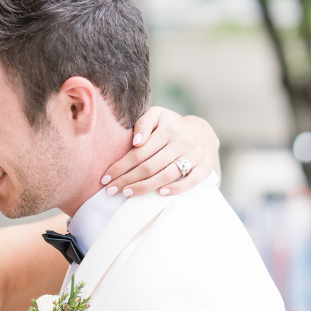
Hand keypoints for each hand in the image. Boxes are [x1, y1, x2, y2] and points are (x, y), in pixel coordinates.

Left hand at [100, 108, 220, 198]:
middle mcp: (183, 141)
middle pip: (149, 166)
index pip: (139, 153)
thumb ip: (144, 123)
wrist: (202, 132)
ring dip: (144, 187)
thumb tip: (136, 141)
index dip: (120, 167)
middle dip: (127, 180)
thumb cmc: (171, 126)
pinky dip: (176, 188)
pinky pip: (190, 181)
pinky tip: (161, 193)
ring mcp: (195, 154)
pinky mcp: (205, 166)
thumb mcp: (158, 116)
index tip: (106, 178)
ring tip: (127, 194)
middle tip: (111, 191)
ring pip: (166, 176)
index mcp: (169, 128)